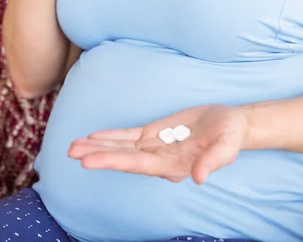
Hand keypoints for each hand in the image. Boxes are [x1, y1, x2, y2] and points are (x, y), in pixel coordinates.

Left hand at [68, 104, 248, 183]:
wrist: (231, 124)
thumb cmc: (231, 136)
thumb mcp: (228, 146)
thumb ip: (214, 161)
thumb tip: (199, 178)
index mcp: (173, 165)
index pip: (137, 165)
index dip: (113, 161)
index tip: (89, 161)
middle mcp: (159, 160)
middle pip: (123, 158)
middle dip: (97, 155)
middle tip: (71, 152)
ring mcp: (154, 147)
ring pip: (121, 147)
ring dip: (98, 146)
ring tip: (73, 146)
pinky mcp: (154, 134)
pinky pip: (129, 136)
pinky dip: (111, 136)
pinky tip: (94, 136)